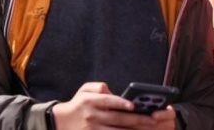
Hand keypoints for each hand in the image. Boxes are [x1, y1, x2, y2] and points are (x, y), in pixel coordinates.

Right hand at [51, 82, 167, 128]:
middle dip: (137, 120)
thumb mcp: (83, 91)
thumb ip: (98, 87)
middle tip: (152, 120)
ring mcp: (93, 129)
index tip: (133, 105)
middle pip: (117, 119)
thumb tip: (112, 91)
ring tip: (149, 129)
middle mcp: (91, 116)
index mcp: (88, 101)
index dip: (120, 103)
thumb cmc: (77, 105)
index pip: (107, 101)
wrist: (60, 123)